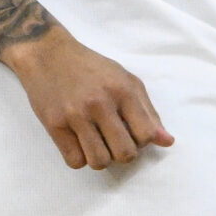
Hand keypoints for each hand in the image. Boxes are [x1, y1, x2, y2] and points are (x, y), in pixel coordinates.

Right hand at [0, 28, 171, 169]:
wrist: (47, 54)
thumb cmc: (91, 68)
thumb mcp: (125, 80)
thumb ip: (148, 112)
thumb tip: (167, 142)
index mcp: (122, 90)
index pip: (145, 135)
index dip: (142, 141)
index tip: (131, 133)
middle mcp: (100, 103)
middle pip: (124, 154)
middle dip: (122, 154)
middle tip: (113, 142)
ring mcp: (75, 115)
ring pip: (99, 162)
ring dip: (101, 159)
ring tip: (96, 144)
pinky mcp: (54, 124)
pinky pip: (75, 161)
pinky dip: (80, 159)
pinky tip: (79, 143)